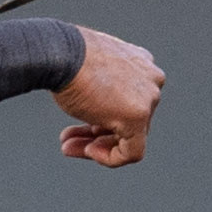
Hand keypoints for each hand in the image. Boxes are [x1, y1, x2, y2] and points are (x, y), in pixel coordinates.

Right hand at [55, 28, 162, 166]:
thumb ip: (101, 88)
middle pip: (127, 121)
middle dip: (95, 134)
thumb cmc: (67, 58)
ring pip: (128, 137)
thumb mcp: (89, 70)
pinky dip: (110, 157)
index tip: (79, 122)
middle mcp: (150, 80)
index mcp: (141, 64)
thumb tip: (94, 110)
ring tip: (68, 148)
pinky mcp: (138, 117)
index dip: (101, 116)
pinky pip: (132, 152)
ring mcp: (147, 99)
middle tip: (67, 141)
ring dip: (97, 147)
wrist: (61, 53)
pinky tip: (89, 150)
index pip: (127, 101)